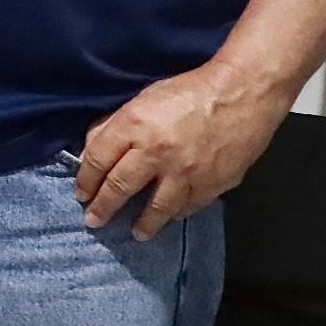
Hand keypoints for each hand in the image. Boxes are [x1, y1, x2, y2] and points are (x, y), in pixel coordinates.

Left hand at [75, 64, 290, 239]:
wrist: (243, 93)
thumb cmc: (189, 91)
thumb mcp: (142, 99)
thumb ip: (114, 125)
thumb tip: (91, 150)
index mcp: (134, 125)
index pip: (98, 160)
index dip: (86, 180)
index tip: (82, 194)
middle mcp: (156, 152)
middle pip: (120, 187)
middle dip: (104, 208)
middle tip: (95, 221)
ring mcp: (186, 172)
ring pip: (157, 207)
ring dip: (143, 224)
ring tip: (136, 234)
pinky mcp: (213, 183)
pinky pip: (189, 206)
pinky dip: (176, 214)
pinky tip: (169, 217)